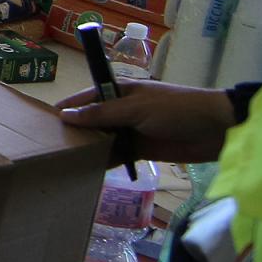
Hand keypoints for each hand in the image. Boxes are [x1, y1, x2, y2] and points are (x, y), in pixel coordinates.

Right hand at [55, 82, 236, 164]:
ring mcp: (133, 131)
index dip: (68, 108)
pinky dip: (105, 161)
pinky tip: (89, 170)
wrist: (216, 129)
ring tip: (65, 161)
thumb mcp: (137, 108)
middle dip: (76, 130)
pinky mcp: (142, 150)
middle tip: (50, 147)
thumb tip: (67, 116)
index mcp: (122, 91)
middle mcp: (124, 110)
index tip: (45, 122)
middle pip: (93, 120)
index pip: (87, 98)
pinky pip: (118, 155)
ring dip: (89, 148)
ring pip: (104, 139)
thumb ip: (102, 114)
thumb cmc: (177, 109)